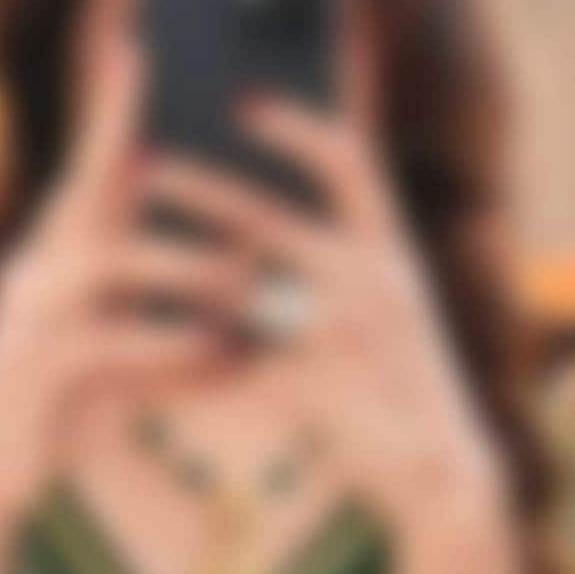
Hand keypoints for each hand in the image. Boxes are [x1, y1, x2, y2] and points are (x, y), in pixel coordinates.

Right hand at [0, 40, 251, 557]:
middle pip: (87, 192)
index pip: (84, 171)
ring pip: (109, 268)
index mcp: (53, 259)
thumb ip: (156, 304)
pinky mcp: (33, 375)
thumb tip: (237, 259)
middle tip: (202, 121)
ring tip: (250, 288)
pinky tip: (224, 357)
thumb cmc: (63, 415)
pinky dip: (174, 349)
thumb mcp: (114, 349)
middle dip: (136, 149)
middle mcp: (32, 274)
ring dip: (187, 274)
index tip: (140, 45)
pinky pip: (111, 347)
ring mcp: (25, 322)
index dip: (111, 109)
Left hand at [137, 96, 509, 548]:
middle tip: (146, 167)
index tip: (242, 104)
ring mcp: (337, 334)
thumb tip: (273, 223)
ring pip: (241, 287)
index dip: (294, 126)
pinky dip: (199, 339)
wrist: (439, 469)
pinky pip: (240, 354)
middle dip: (201, 189)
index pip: (347, 161)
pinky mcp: (310, 385)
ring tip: (135, 243)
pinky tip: (159, 325)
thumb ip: (353, 256)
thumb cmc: (409, 380)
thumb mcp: (399, 303)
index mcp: (391, 248)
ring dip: (183, 261)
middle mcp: (368, 280)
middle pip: (268, 217)